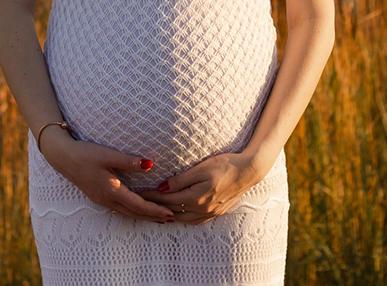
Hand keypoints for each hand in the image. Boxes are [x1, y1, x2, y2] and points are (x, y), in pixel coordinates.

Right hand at [40, 128, 174, 223]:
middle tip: (172, 220)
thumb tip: (150, 164)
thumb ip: (129, 161)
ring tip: (159, 218)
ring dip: (144, 216)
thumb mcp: (108, 155)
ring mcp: (102, 200)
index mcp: (111, 191)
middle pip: (135, 213)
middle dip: (153, 217)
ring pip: (127, 213)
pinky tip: (138, 209)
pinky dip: (134, 211)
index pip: (138, 205)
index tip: (171, 213)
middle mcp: (107, 200)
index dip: (155, 210)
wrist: (63, 157)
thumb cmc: (86, 154)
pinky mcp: (99, 196)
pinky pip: (121, 209)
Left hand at [140, 152, 268, 224]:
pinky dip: (181, 218)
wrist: (248, 171)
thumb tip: (161, 187)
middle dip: (155, 207)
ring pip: (182, 219)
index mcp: (197, 198)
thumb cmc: (224, 165)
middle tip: (140, 203)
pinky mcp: (215, 213)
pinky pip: (194, 221)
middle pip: (172, 212)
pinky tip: (176, 214)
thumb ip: (180, 180)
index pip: (167, 199)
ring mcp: (209, 213)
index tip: (138, 193)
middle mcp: (202, 210)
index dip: (151, 196)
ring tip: (153, 210)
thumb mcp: (200, 168)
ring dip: (167, 215)